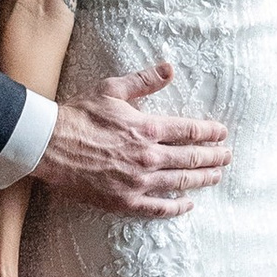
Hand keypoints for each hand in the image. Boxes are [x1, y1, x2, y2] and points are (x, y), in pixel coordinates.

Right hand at [36, 59, 231, 215]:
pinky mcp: (124, 201)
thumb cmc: (79, 115)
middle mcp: (148, 157)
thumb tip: (170, 69)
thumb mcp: (113, 90)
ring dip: (202, 179)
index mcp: (147, 128)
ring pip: (180, 183)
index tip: (223, 134)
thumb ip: (144, 81)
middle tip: (227, 156)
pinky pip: (158, 208)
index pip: (190, 131)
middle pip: (191, 158)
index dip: (210, 133)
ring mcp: (137, 182)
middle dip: (214, 157)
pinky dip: (177, 207)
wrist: (49, 146)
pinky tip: (188, 204)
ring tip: (217, 177)